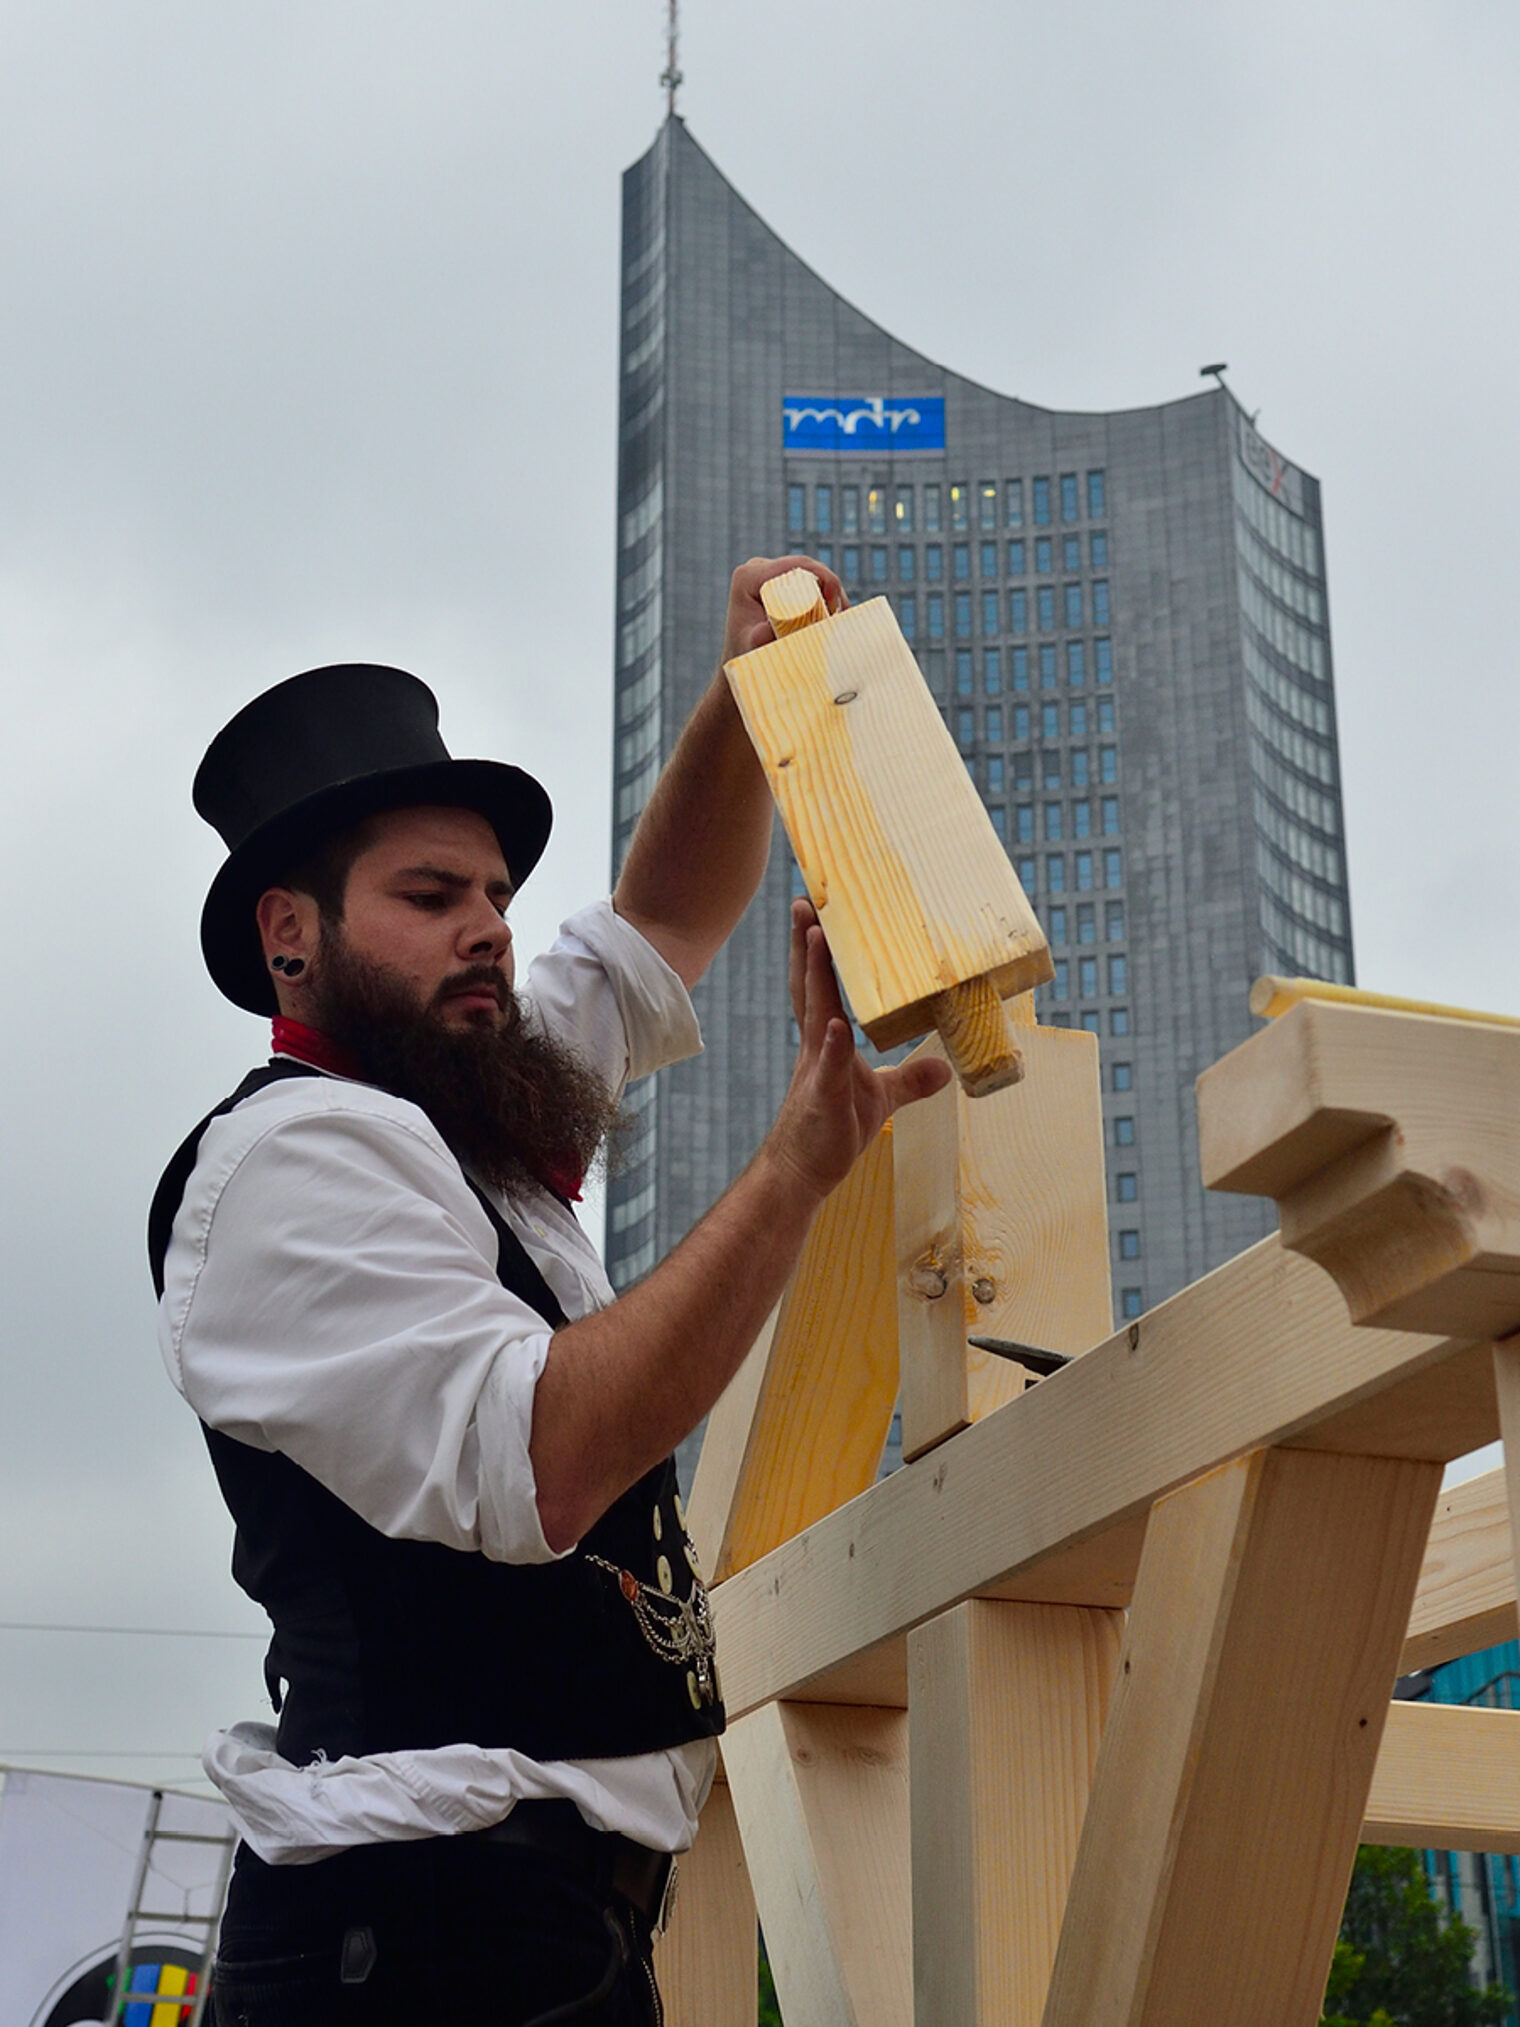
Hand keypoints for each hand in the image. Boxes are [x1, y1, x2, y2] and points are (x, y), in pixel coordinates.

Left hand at [719, 555, 846, 668]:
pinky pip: (811, 581)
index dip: (821, 577)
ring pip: (811, 573)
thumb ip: (758, 639)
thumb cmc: (744, 657)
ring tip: (840, 619)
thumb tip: (766, 629)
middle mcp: (757, 569)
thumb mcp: (751, 649)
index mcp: (747, 577)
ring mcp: (770, 573)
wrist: (742, 663)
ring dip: (830, 593)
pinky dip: (827, 596)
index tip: (835, 603)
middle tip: (841, 614)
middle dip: (829, 586)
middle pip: (804, 567)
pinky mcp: (783, 582)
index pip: (791, 567)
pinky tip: (836, 614)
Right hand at [764, 900, 951, 1203]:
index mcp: (826, 1041)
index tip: (817, 912)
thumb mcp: (882, 1099)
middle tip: (805, 902)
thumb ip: (910, 1080)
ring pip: (815, 1013)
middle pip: (810, 985)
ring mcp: (816, 1070)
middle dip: (808, 944)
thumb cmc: (831, 1131)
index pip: (821, 986)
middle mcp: (816, 1046)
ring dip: (815, 976)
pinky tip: (836, 1026)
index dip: (818, 950)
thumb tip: (945, 1067)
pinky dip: (832, 1046)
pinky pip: (828, 1068)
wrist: (800, 1174)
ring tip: (817, 937)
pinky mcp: (823, 1099)